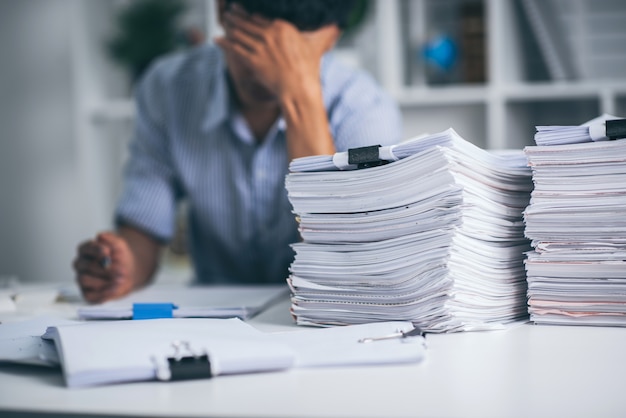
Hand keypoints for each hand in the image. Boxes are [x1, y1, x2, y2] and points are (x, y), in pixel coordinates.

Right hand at [73, 232, 134, 302]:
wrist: (128, 273)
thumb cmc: (120, 257)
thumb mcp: (119, 245)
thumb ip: (111, 239)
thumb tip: (100, 236)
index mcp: (86, 250)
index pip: (85, 248)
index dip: (95, 250)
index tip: (108, 251)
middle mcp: (81, 264)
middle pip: (85, 266)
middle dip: (105, 269)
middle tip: (122, 270)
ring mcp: (82, 278)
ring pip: (84, 279)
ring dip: (104, 280)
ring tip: (121, 280)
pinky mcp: (86, 293)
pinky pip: (89, 295)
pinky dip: (103, 293)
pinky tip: (116, 289)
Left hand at [215, 5, 339, 100]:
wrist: (299, 89)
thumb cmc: (309, 69)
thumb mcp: (318, 45)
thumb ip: (326, 32)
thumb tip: (337, 25)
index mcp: (284, 27)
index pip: (262, 15)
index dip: (250, 11)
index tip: (244, 8)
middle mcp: (270, 34)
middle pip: (248, 21)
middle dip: (236, 16)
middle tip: (229, 12)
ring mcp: (260, 47)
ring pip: (239, 32)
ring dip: (229, 26)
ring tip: (223, 22)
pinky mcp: (252, 60)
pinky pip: (234, 48)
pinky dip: (224, 43)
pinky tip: (216, 39)